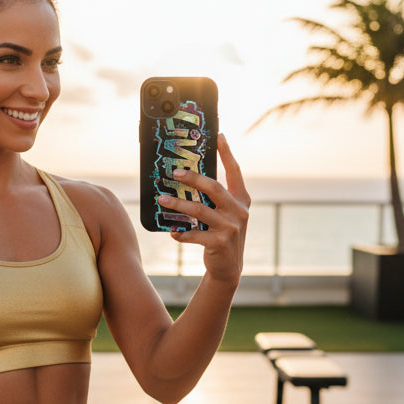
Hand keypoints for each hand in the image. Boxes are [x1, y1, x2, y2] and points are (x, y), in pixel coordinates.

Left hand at [156, 133, 250, 285]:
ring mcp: (231, 228)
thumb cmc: (221, 235)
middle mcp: (239, 212)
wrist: (228, 268)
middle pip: (214, 188)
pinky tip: (171, 232)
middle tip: (175, 172)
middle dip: (193, 178)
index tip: (219, 135)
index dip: (227, 153)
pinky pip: (194, 235)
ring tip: (162, 199)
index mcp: (241, 201)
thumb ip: (213, 200)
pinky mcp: (220, 243)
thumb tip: (186, 179)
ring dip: (178, 205)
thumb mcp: (224, 216)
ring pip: (199, 211)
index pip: (235, 172)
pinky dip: (180, 233)